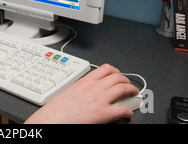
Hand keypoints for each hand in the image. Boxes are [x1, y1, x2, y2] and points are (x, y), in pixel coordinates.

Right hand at [25, 64, 139, 123]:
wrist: (53, 119)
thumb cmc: (57, 109)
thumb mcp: (69, 91)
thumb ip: (81, 88)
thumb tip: (86, 91)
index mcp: (85, 81)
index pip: (105, 69)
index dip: (115, 71)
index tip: (118, 75)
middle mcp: (94, 88)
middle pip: (117, 77)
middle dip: (126, 80)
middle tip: (128, 85)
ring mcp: (100, 99)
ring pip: (122, 88)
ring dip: (131, 90)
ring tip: (134, 94)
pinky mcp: (103, 113)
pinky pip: (122, 109)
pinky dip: (128, 111)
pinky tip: (128, 113)